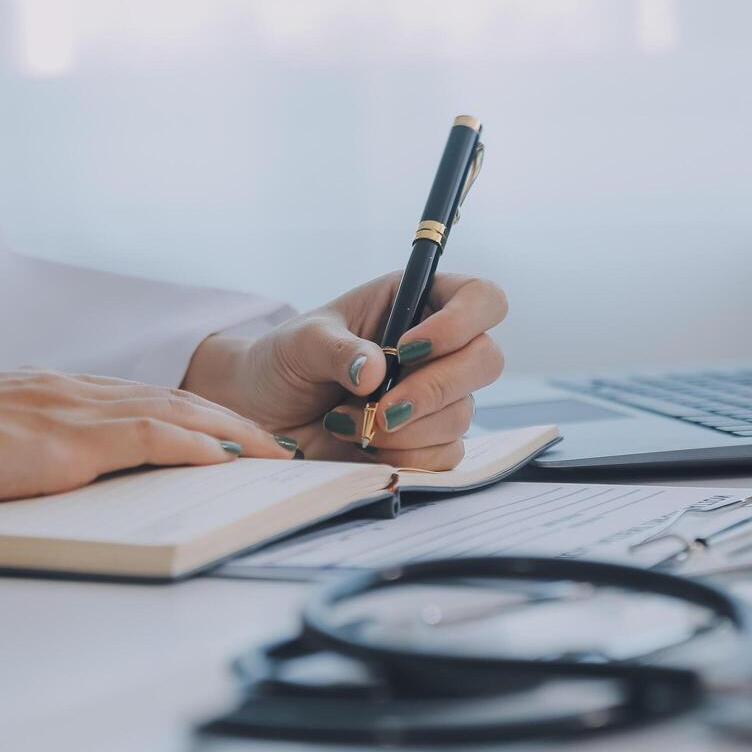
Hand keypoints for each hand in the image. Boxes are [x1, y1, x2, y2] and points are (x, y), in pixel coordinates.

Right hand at [0, 370, 297, 506]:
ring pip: (176, 415)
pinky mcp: (66, 440)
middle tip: (275, 444)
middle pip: (173, 402)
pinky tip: (230, 460)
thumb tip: (27, 467)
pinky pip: (151, 438)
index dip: (190, 418)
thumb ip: (10, 445)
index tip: (225, 434)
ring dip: (232, 434)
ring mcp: (70, 410)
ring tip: (275, 453)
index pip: (139, 400)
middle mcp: (70, 391)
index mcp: (48, 392)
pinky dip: (197, 446)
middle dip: (230, 423)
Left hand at [182, 273, 506, 469]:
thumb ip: (337, 349)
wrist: (264, 416)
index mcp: (417, 301)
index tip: (409, 348)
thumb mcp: (301, 343)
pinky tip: (362, 444)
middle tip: (382, 407)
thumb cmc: (284, 362)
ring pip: (462, 414)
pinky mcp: (430, 440)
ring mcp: (439, 396)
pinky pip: (446, 454)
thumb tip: (376, 372)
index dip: (462, 321)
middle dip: (434, 389)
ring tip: (346, 422)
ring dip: (403, 428)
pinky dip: (403, 454)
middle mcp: (438, 347)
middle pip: (487, 360)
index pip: (481, 297)